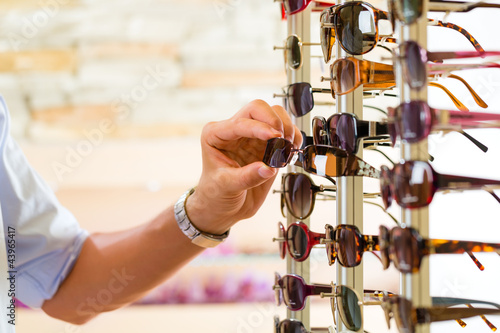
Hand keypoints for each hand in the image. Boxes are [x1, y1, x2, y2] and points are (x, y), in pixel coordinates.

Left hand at [186, 99, 301, 234]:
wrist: (224, 208)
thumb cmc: (216, 195)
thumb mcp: (226, 186)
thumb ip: (247, 177)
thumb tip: (268, 168)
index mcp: (216, 135)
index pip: (241, 122)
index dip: (260, 128)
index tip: (275, 136)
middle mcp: (234, 130)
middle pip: (258, 108)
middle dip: (273, 120)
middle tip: (282, 139)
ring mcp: (252, 136)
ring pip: (275, 114)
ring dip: (286, 128)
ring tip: (286, 148)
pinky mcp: (268, 145)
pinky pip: (286, 131)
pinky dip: (293, 138)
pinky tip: (290, 152)